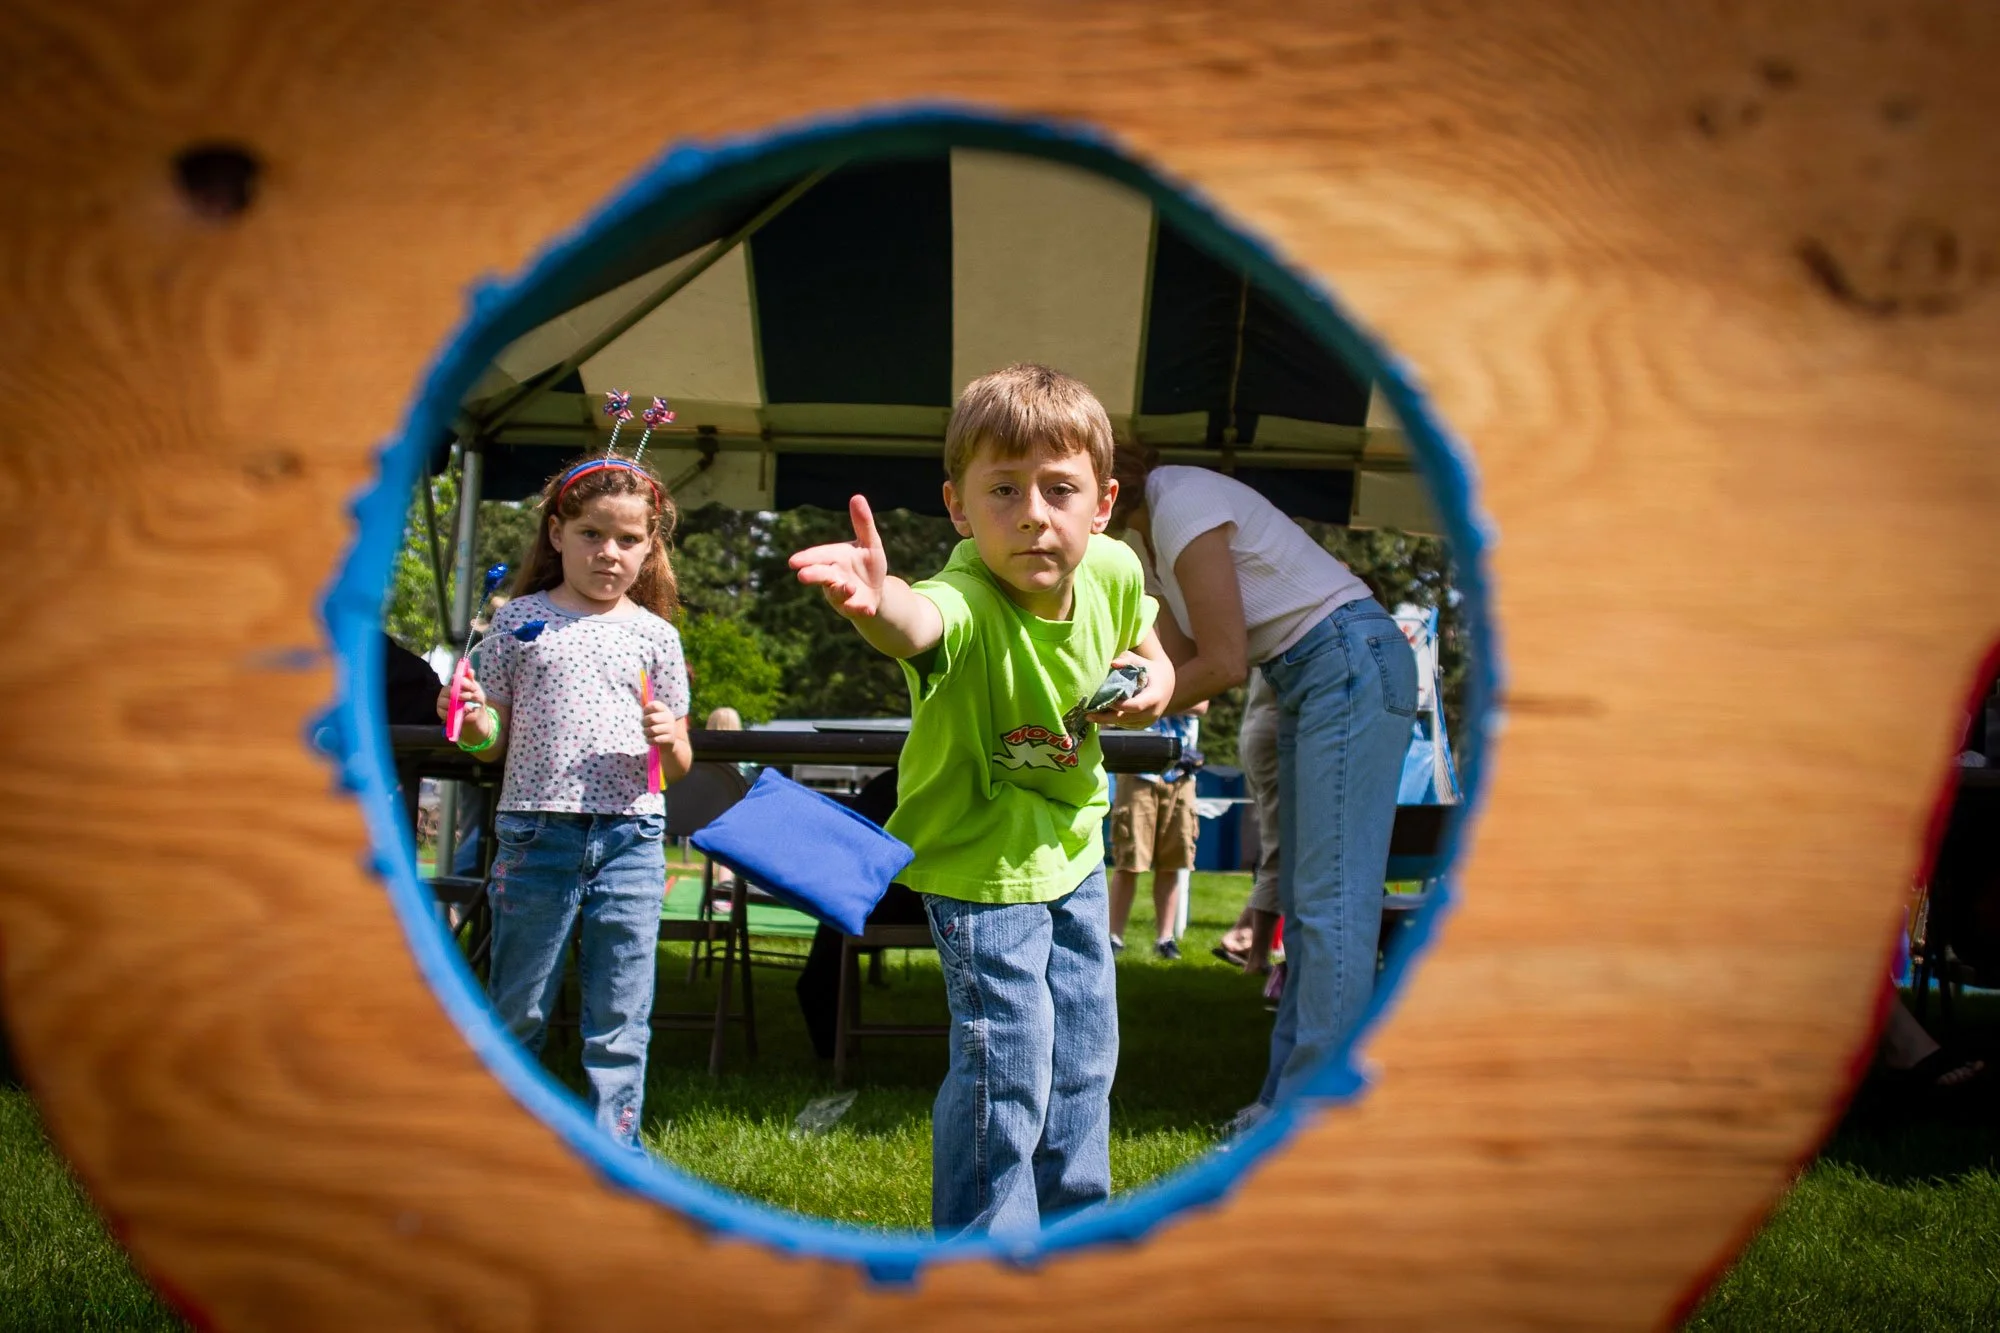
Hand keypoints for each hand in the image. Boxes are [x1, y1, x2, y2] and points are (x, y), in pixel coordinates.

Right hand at [438, 668, 494, 742]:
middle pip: (448, 690)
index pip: (454, 679)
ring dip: (458, 705)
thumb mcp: (476, 690)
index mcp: (454, 684)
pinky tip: (462, 713)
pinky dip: (454, 713)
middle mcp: (446, 691)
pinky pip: (444, 712)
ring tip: (468, 707)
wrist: (475, 715)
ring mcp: (441, 701)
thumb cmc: (475, 700)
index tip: (473, 688)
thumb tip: (470, 671)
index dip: (463, 683)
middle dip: (461, 694)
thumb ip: (472, 681)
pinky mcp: (440, 711)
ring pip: (446, 701)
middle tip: (470, 698)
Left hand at [642, 700, 682, 749]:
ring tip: (646, 733)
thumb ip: (647, 708)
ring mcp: (671, 728)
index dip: (646, 710)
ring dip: (646, 732)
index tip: (645, 714)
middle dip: (644, 723)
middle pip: (652, 718)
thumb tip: (641, 692)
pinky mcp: (670, 739)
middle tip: (644, 725)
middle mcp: (670, 717)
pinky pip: (655, 739)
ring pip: (652, 730)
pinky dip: (649, 740)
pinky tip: (650, 740)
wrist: (669, 742)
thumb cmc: (657, 726)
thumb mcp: (654, 715)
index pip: (654, 705)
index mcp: (665, 709)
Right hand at [789, 494, 888, 618]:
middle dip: (812, 575)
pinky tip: (869, 609)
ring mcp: (842, 595)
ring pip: (837, 593)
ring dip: (841, 590)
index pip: (819, 556)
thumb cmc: (868, 564)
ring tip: (849, 587)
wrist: (877, 591)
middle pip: (820, 575)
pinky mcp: (854, 608)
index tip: (793, 561)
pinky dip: (861, 609)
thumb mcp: (870, 543)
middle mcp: (833, 577)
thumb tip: (857, 496)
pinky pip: (855, 609)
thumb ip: (862, 523)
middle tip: (802, 576)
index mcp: (834, 558)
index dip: (807, 558)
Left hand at [1087, 653, 1171, 728]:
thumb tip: (1112, 663)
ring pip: (1123, 723)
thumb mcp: (1140, 661)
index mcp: (1154, 697)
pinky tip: (1100, 716)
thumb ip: (1127, 660)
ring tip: (1090, 715)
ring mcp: (1148, 721)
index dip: (1119, 705)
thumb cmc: (1148, 669)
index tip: (1105, 700)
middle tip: (1087, 715)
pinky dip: (1113, 721)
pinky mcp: (1142, 725)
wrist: (1164, 683)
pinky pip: (1125, 725)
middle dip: (1106, 717)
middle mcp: (1152, 713)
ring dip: (1108, 720)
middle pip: (1126, 719)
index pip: (1135, 706)